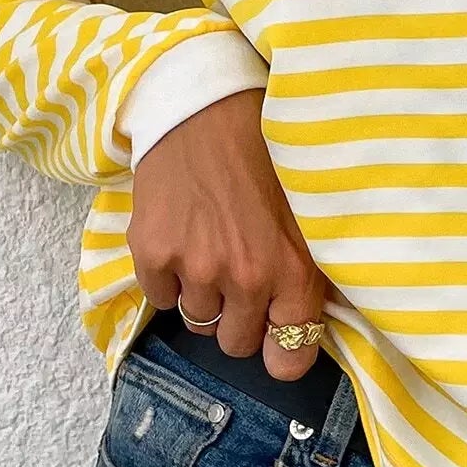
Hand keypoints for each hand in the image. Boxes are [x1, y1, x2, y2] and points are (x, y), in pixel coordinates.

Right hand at [126, 87, 333, 381]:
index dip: (283, 352)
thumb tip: (314, 322)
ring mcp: (196, 268)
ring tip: (210, 249)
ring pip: (196, 321)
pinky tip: (182, 238)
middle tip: (239, 277)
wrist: (207, 108)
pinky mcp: (153, 253)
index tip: (276, 336)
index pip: (290, 358)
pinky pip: (160, 298)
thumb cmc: (268, 155)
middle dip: (237, 319)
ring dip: (203, 296)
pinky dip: (168, 278)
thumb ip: (311, 271)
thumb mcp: (309, 215)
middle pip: (234, 345)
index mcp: (294, 270)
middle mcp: (246, 278)